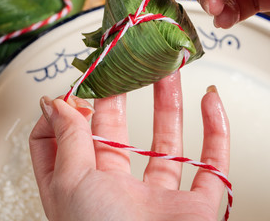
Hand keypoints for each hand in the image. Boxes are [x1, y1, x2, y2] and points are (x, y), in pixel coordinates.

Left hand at [29, 71, 229, 220]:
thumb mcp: (70, 181)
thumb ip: (66, 137)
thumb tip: (52, 101)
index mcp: (82, 188)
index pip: (69, 143)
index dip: (70, 112)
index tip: (79, 83)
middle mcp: (119, 192)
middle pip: (120, 134)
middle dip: (123, 96)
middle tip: (126, 62)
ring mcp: (160, 199)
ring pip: (167, 142)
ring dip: (170, 103)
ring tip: (167, 68)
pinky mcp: (198, 207)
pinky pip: (213, 162)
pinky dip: (217, 129)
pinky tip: (210, 100)